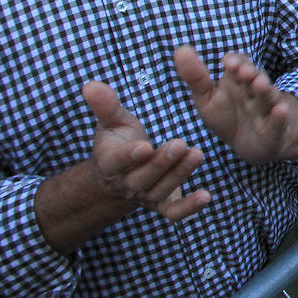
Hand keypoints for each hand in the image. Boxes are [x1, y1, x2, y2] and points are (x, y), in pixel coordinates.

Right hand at [81, 81, 210, 219]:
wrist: (117, 176)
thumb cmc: (117, 142)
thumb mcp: (111, 122)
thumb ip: (105, 105)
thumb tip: (91, 84)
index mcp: (110, 164)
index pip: (116, 162)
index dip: (129, 156)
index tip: (144, 145)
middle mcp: (127, 184)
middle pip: (143, 178)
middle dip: (161, 162)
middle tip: (180, 144)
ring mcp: (145, 196)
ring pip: (162, 190)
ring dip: (180, 174)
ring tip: (197, 154)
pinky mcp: (162, 204)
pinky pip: (174, 212)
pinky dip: (189, 207)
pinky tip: (207, 197)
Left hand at [174, 46, 297, 164]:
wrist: (253, 144)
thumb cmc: (229, 116)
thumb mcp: (207, 98)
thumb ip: (195, 77)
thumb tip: (180, 49)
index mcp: (238, 81)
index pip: (240, 65)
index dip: (236, 62)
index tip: (227, 63)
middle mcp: (255, 91)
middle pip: (255, 77)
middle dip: (250, 73)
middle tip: (244, 71)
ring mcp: (266, 109)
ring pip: (268, 97)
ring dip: (265, 90)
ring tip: (260, 84)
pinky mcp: (274, 130)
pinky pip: (278, 123)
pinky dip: (279, 117)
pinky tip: (280, 110)